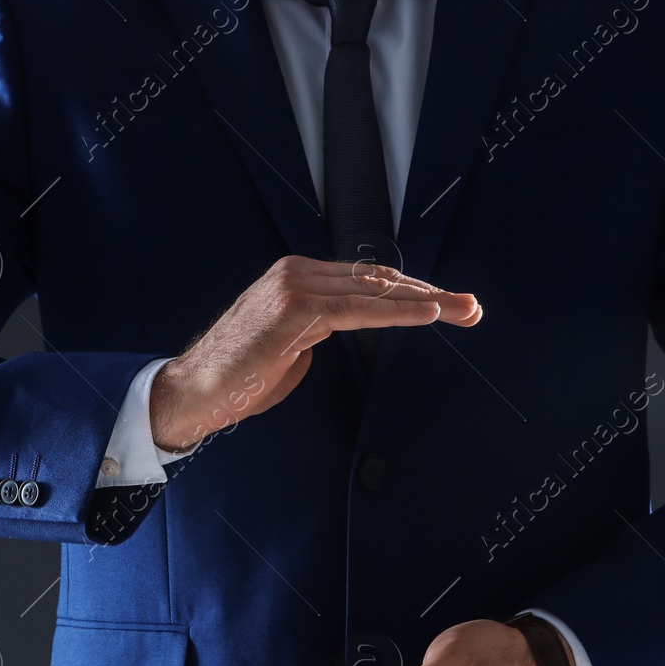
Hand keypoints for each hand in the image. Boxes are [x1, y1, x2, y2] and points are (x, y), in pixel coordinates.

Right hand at [149, 255, 480, 451]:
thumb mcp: (290, 346)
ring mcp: (294, 288)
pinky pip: (358, 311)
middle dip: (430, 294)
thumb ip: (320, 330)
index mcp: (296, 277)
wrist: (194, 392)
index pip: (365, 279)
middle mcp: (296, 274)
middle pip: (377, 279)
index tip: (446, 304)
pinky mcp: (295, 311)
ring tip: (463, 310)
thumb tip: (345, 328)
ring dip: (426, 302)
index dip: (410, 291)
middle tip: (471, 306)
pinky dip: (396, 312)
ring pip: (374, 291)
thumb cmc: (238, 377)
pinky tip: (428, 315)